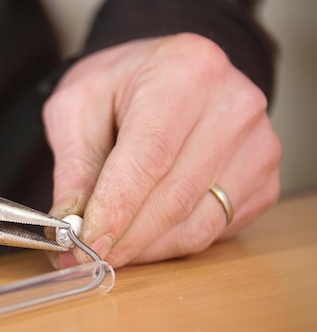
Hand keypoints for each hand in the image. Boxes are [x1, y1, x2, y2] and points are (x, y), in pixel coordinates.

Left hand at [43, 33, 280, 267]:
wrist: (166, 74)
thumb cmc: (119, 85)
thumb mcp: (77, 108)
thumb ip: (74, 165)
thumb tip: (68, 225)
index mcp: (184, 73)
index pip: (150, 156)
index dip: (118, 208)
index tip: (87, 243)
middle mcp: (233, 105)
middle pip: (176, 195)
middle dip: (126, 237)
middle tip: (87, 258)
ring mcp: (257, 144)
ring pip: (198, 222)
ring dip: (147, 247)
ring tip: (109, 249)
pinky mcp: (263, 177)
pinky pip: (215, 228)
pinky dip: (172, 243)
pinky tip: (143, 236)